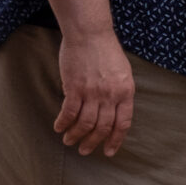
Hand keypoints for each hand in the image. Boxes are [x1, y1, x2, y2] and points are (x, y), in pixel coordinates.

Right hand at [54, 27, 133, 155]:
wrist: (90, 33)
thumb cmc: (106, 50)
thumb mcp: (122, 72)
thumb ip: (119, 92)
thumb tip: (112, 111)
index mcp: (126, 92)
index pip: (122, 123)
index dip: (115, 140)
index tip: (108, 151)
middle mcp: (110, 95)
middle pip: (102, 127)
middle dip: (93, 142)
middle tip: (85, 150)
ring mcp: (92, 92)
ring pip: (85, 123)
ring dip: (76, 135)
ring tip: (69, 142)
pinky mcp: (75, 88)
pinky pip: (69, 112)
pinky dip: (64, 123)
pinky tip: (59, 127)